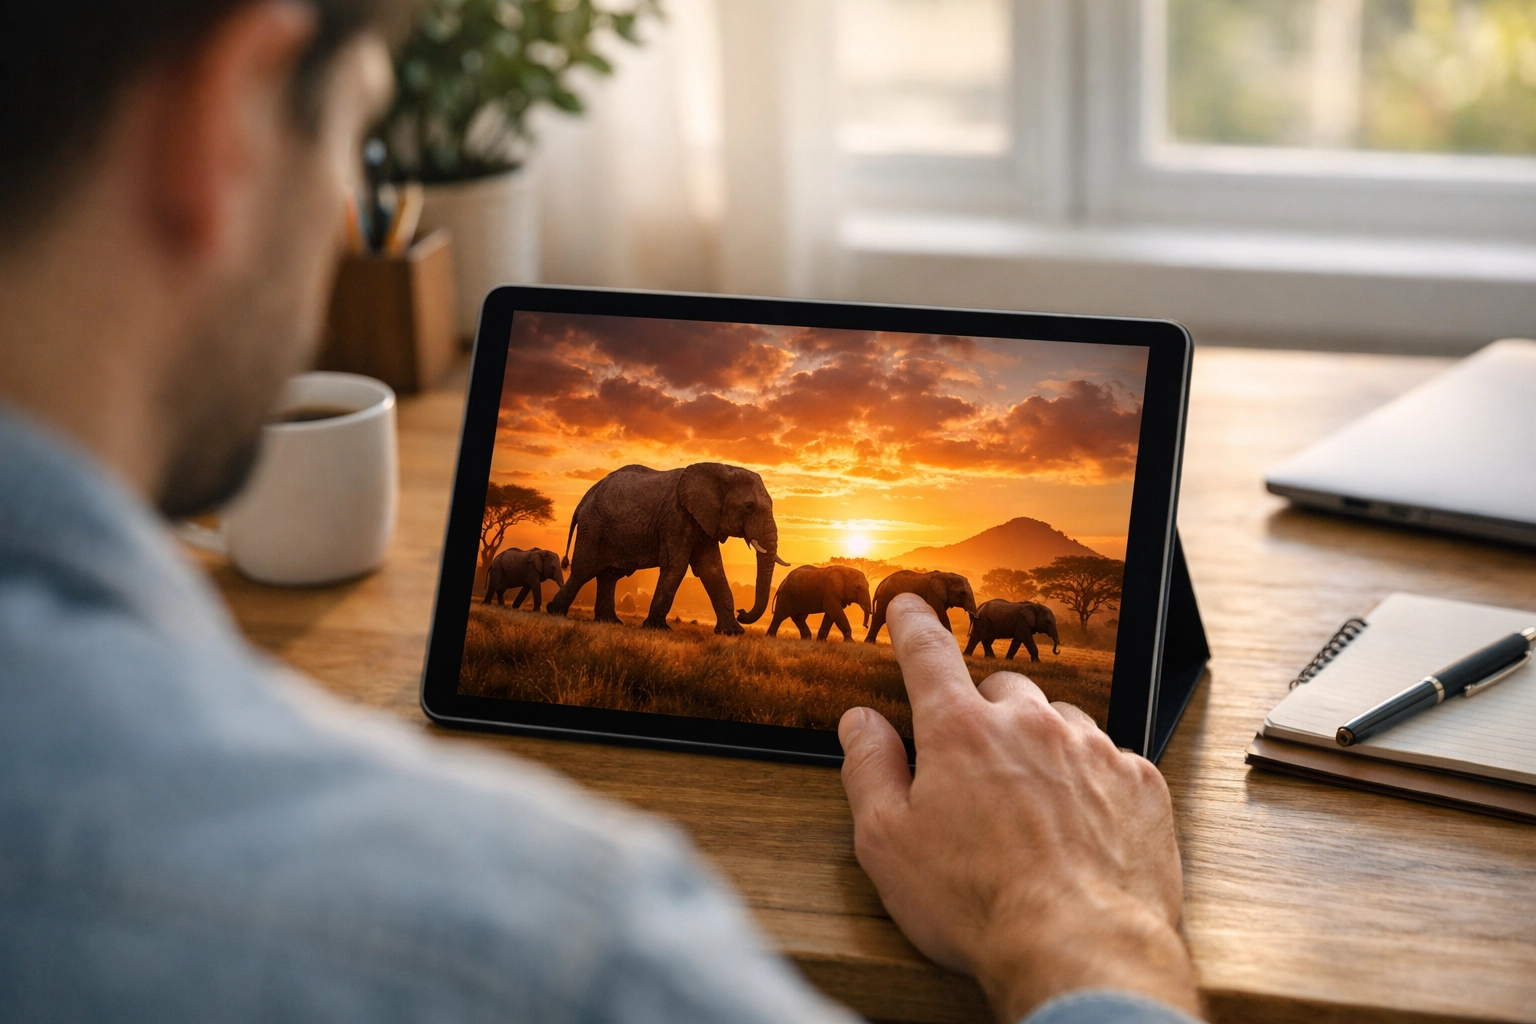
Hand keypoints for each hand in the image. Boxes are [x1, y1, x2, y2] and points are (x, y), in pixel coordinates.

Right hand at [838, 594, 1199, 1021]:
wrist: (1080, 949)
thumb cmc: (979, 904)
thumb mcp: (886, 842)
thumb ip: (868, 769)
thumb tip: (860, 722)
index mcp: (961, 731)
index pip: (928, 654)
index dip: (913, 624)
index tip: (910, 605)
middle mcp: (1030, 724)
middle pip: (1000, 688)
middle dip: (984, 713)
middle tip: (974, 768)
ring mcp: (1092, 749)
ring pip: (1059, 720)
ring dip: (1040, 745)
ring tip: (1029, 808)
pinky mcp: (1139, 782)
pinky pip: (1109, 759)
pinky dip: (1090, 782)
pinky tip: (1077, 826)